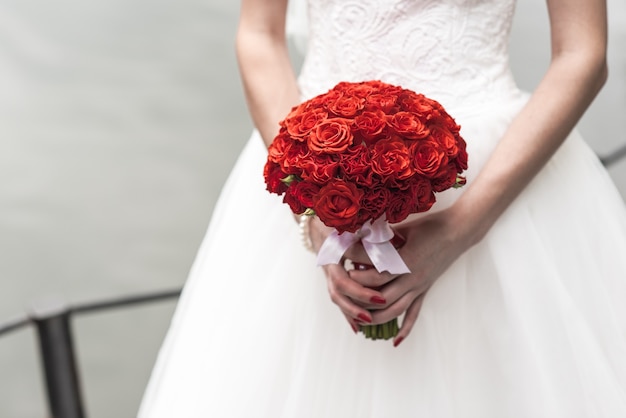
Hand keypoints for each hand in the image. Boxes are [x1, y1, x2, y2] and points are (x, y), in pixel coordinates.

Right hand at [307, 217, 390, 332]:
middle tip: (376, 314)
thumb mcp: (352, 221)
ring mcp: (328, 272)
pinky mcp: (333, 275)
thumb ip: (367, 231)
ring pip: (337, 298)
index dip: (360, 292)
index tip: (380, 298)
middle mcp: (328, 265)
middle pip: (337, 294)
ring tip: (369, 323)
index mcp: (332, 253)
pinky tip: (358, 326)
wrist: (318, 215)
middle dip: (356, 307)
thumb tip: (388, 240)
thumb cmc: (339, 214)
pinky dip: (348, 312)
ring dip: (351, 312)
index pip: (342, 281)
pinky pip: (339, 297)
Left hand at [349, 206, 472, 344]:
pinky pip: (414, 313)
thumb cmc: (430, 225)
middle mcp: (413, 278)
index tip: (344, 267)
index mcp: (407, 261)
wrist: (459, 230)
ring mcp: (420, 286)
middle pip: (382, 298)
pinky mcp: (425, 290)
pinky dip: (405, 329)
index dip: (359, 274)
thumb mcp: (404, 228)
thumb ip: (384, 238)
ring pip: (395, 310)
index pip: (377, 274)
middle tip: (344, 295)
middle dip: (361, 299)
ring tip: (358, 320)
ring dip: (376, 318)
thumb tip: (359, 236)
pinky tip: (395, 342)